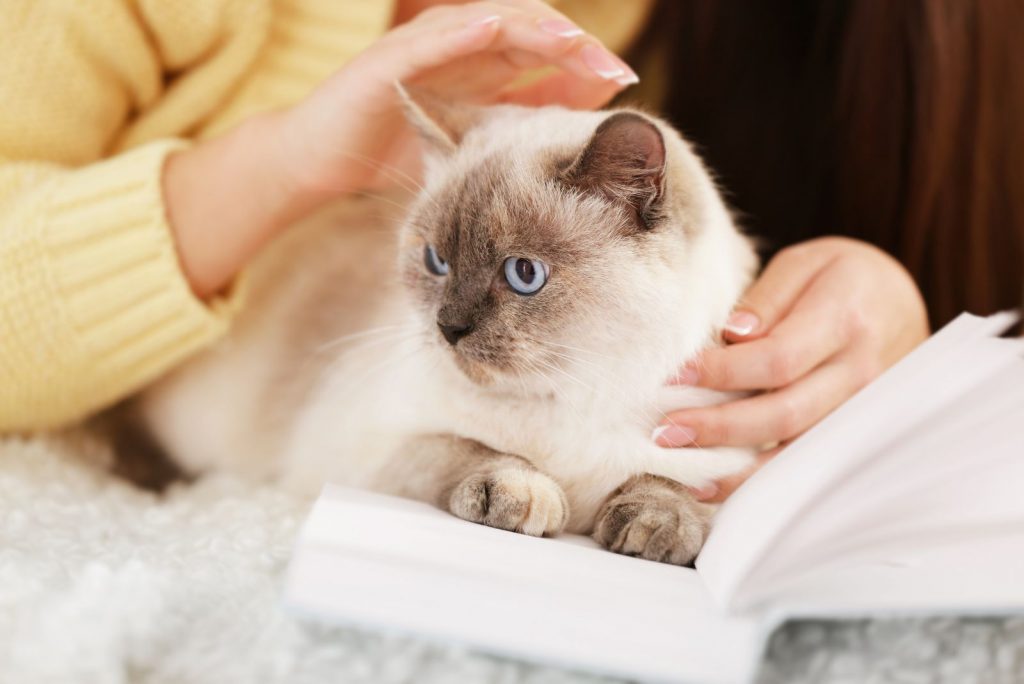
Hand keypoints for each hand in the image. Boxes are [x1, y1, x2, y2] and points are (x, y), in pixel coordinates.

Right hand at [282, 0, 636, 195]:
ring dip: (534, 29)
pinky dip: (467, 30)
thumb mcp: (471, 140)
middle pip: (529, 30)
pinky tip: (497, 27)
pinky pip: (434, 37)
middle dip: (573, 46)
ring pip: (490, 23)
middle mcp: (460, 47)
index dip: (586, 61)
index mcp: (483, 66)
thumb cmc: (396, 152)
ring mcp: (426, 47)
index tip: (625, 81)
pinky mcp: (391, 59)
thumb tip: (580, 118)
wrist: (322, 160)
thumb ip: (518, 122)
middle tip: (612, 67)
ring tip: (571, 41)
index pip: (545, 52)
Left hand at [656, 237, 929, 500]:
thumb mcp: (806, 264)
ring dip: (737, 469)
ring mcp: (861, 410)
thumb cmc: (841, 278)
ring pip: (797, 451)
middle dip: (721, 427)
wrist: (901, 302)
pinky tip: (717, 487)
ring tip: (686, 473)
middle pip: (786, 412)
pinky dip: (759, 481)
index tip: (678, 375)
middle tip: (666, 431)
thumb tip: (732, 335)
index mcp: (845, 319)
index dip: (724, 372)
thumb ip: (768, 298)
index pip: (779, 358)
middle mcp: (860, 372)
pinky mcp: (854, 434)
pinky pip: (805, 464)